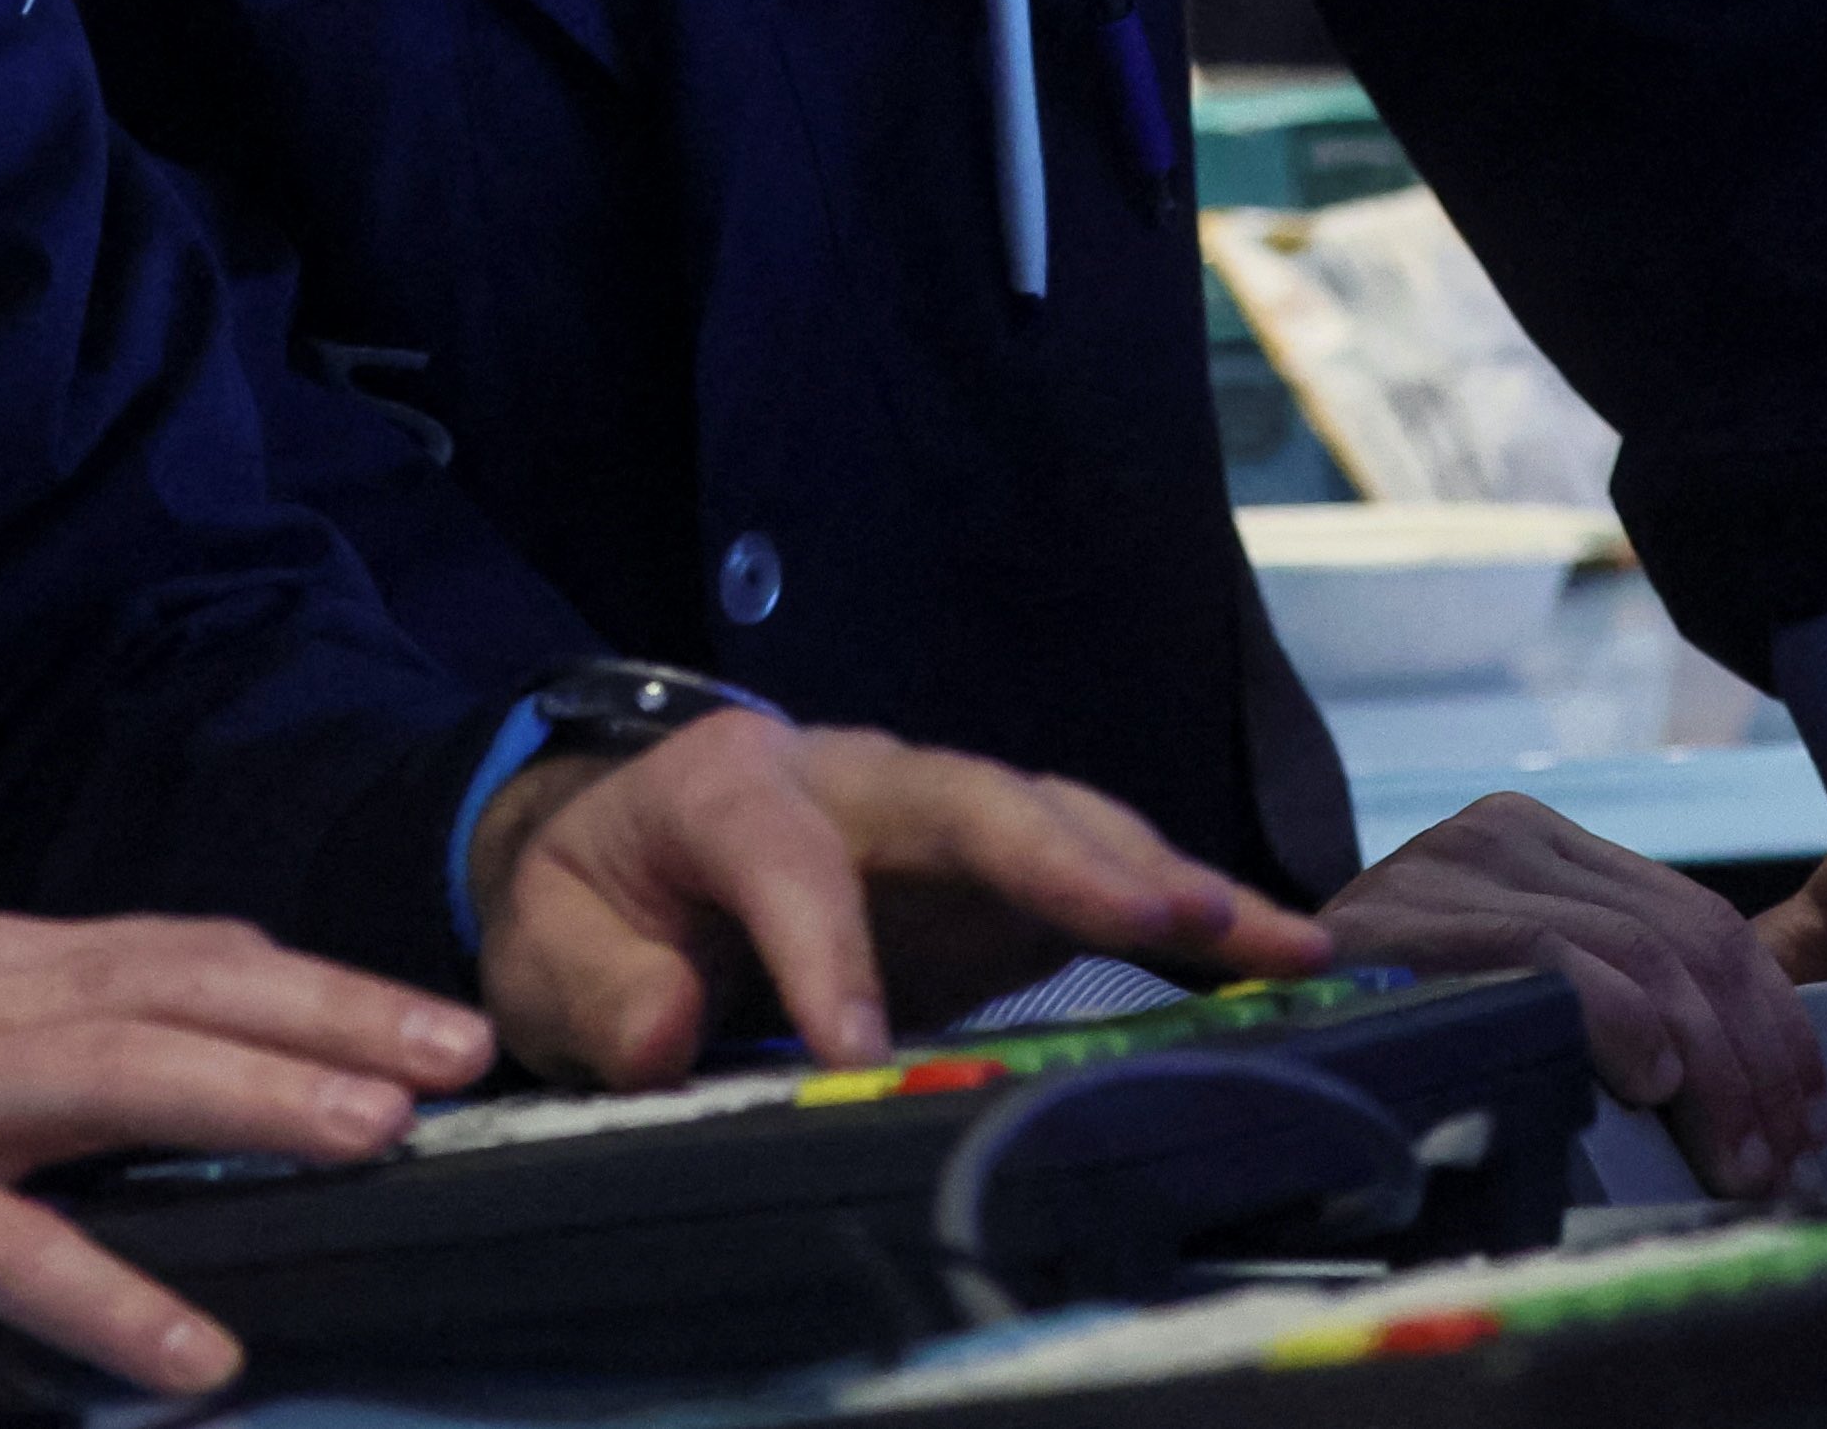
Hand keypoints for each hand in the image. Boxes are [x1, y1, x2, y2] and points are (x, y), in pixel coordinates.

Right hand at [0, 911, 493, 1392]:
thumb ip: (61, 1042)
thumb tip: (209, 1065)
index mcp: (5, 964)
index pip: (189, 952)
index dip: (312, 981)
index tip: (424, 1013)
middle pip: (183, 987)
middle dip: (328, 1015)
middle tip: (454, 1050)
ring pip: (116, 1074)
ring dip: (251, 1099)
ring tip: (368, 1136)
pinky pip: (8, 1249)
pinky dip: (109, 1297)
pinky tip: (193, 1352)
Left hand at [472, 713, 1334, 1082]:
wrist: (627, 858)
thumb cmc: (592, 905)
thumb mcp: (547, 950)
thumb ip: (598, 991)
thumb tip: (667, 1031)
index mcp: (728, 787)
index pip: (784, 857)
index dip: (821, 948)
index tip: (853, 1048)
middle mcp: (854, 777)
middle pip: (968, 797)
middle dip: (1064, 853)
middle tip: (1162, 912)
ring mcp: (936, 819)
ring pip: (1056, 825)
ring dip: (1165, 880)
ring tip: (1276, 941)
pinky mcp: (992, 875)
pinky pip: (1096, 885)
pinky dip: (1185, 918)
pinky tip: (1278, 956)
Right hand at [1318, 791, 1824, 1197]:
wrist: (1248, 1046)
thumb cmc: (1395, 1043)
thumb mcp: (1523, 1001)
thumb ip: (1614, 1000)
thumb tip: (1756, 1092)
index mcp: (1537, 846)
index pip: (1701, 919)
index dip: (1775, 1022)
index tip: (1809, 1115)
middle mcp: (1499, 836)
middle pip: (1686, 937)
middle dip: (1756, 1060)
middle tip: (1778, 1162)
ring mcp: (1450, 867)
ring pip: (1640, 952)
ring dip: (1712, 1072)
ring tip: (1731, 1159)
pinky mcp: (1409, 916)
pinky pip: (1550, 960)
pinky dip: (1619, 1022)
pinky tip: (1650, 1083)